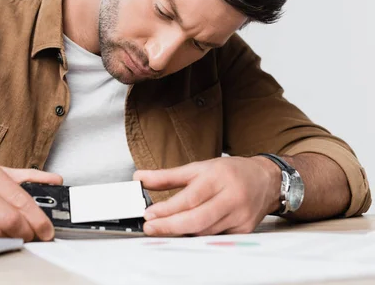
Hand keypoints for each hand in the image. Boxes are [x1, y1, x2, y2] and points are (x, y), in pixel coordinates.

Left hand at [133, 156, 280, 235]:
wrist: (265, 180)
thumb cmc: (229, 172)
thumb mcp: (197, 168)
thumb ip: (167, 176)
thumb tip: (140, 178)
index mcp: (218, 178)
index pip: (190, 198)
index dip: (167, 209)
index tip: (148, 214)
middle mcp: (231, 197)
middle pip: (198, 219)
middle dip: (170, 226)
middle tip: (150, 228)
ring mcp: (240, 216)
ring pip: (205, 231)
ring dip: (181, 233)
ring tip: (162, 229)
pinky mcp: (244, 230)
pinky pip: (215, 237)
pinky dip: (198, 236)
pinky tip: (185, 233)